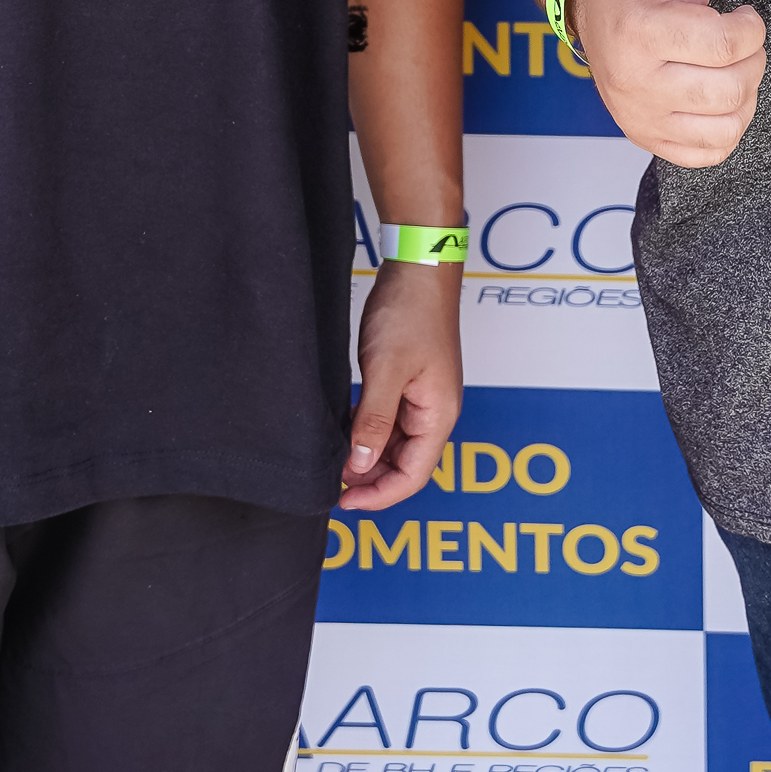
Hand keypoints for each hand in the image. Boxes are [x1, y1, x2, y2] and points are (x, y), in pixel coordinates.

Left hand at [343, 259, 462, 508]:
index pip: (413, 476)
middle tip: (331, 482)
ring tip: (334, 459)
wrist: (419, 268)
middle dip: (370, 479)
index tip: (344, 503)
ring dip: (368, 456)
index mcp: (439, 415)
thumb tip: (358, 466)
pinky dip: (367, 431)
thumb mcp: (387, 371)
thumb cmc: (411, 314)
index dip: (379, 496)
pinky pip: (389, 419)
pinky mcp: (408, 381)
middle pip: (406, 464)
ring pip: (396, 443)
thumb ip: (373, 421)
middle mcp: (435, 411)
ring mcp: (422, 396)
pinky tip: (344, 430)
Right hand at [572, 0, 765, 168]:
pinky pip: (707, 153)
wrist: (592, 12)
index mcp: (639, 31)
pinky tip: (721, 99)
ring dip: (745, 97)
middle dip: (753, 60)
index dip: (751, 28)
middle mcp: (635, 81)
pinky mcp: (646, 138)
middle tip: (744, 41)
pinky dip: (727, 129)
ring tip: (734, 69)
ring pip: (724, 128)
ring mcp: (640, 116)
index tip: (745, 15)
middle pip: (728, 89)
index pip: (722, 44)